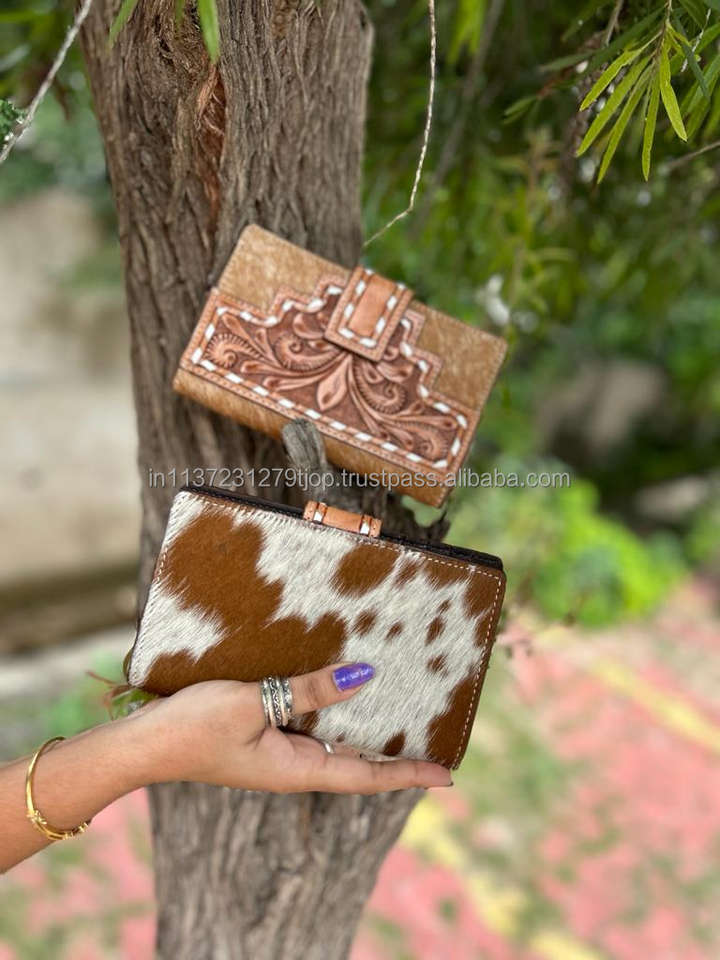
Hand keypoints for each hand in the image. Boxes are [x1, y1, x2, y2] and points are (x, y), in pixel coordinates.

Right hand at [136, 662, 451, 792]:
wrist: (144, 742)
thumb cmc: (193, 727)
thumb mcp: (254, 703)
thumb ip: (308, 690)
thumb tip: (362, 675)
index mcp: (298, 769)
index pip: (367, 775)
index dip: (409, 774)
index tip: (448, 774)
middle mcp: (295, 765)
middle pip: (359, 762)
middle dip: (398, 756)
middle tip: (436, 739)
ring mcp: (279, 752)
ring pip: (337, 743)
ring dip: (370, 733)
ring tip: (405, 715)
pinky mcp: (264, 735)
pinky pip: (312, 727)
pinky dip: (337, 714)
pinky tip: (345, 691)